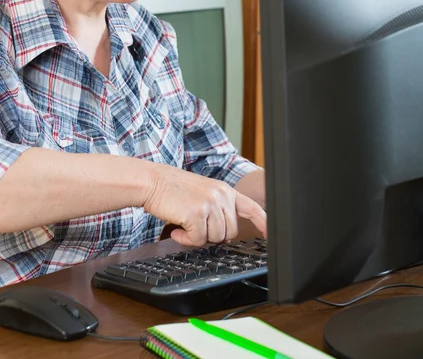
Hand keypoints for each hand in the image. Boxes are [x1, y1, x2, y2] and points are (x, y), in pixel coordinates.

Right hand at [143, 164, 266, 246]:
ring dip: (198, 237)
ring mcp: (210, 204)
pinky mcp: (197, 214)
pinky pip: (197, 240)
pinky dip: (186, 239)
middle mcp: (221, 195)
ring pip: (215, 238)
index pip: (252, 208)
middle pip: (230, 232)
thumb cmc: (172, 189)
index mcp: (225, 190)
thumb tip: (224, 234)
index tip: (270, 235)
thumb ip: (218, 208)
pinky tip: (177, 229)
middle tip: (195, 224)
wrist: (151, 181)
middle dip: (213, 234)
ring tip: (184, 223)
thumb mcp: (202, 192)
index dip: (263, 223)